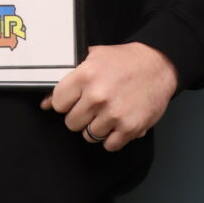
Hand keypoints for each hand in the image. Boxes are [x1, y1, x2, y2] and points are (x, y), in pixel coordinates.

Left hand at [40, 42, 178, 151]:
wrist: (157, 65)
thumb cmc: (124, 60)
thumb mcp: (92, 57)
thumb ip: (68, 78)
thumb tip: (45, 102)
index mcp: (85, 75)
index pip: (58, 103)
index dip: (64, 102)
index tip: (73, 100)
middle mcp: (97, 96)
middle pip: (71, 122)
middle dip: (79, 116)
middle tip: (91, 106)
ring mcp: (114, 114)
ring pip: (88, 135)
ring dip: (95, 127)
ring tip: (106, 112)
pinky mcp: (130, 128)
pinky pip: (109, 145)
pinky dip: (111, 138)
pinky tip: (116, 123)